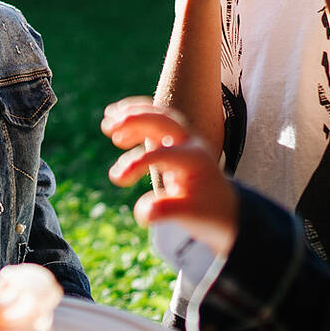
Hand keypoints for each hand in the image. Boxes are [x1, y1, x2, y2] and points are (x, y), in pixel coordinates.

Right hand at [102, 97, 238, 254]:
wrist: (223, 208)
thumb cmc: (207, 212)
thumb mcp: (189, 216)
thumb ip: (167, 211)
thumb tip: (145, 213)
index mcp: (195, 160)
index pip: (162, 154)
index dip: (136, 163)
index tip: (117, 179)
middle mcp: (191, 143)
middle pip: (163, 121)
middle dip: (135, 121)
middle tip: (108, 128)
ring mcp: (184, 139)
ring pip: (158, 115)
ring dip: (132, 114)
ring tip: (106, 123)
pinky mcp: (174, 141)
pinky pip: (155, 119)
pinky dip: (136, 115)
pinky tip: (115, 117)